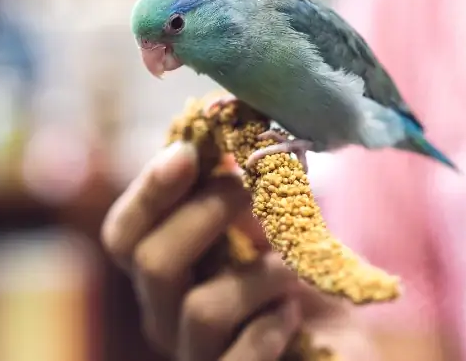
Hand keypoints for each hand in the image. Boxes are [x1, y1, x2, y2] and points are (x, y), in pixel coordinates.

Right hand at [101, 142, 303, 360]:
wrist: (341, 335)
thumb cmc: (293, 272)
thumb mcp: (262, 221)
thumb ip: (235, 186)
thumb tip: (222, 126)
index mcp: (164, 270)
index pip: (124, 234)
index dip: (148, 191)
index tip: (188, 152)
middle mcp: (166, 316)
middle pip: (150, 264)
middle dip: (204, 213)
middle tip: (252, 190)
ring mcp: (196, 356)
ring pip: (201, 310)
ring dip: (256, 275)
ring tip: (291, 264)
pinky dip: (268, 330)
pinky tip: (291, 312)